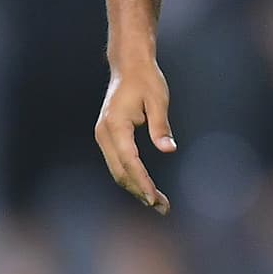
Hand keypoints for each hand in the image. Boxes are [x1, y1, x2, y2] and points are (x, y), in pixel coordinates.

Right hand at [94, 59, 174, 213]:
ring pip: (117, 171)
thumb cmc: (146, 80)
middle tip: (163, 208)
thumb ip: (161, 126)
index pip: (130, 161)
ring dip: (136, 188)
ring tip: (159, 204)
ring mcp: (103, 136)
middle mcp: (104, 133)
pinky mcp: (107, 137)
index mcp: (115, 125)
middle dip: (141, 192)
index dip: (142, 182)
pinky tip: (147, 188)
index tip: (155, 199)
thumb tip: (169, 150)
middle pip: (121, 172)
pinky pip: (118, 163)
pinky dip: (131, 177)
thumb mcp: (158, 100)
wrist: (129, 65)